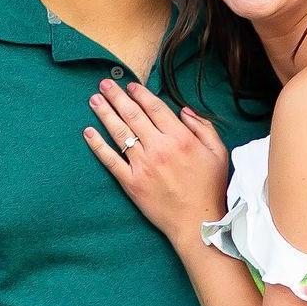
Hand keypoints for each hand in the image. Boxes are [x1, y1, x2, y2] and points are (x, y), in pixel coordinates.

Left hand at [83, 74, 234, 242]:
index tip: (131, 85)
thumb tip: (183, 110)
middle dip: (116, 96)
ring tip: (94, 99)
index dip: (140, 94)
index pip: (155, 107)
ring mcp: (142, 165)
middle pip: (133, 115)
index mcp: (180, 138)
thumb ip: (203, 127)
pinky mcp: (131, 182)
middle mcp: (159, 148)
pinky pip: (110, 159)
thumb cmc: (210, 187)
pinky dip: (97, 145)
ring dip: (105, 113)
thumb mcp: (218, 152)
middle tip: (104, 83)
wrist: (197, 222)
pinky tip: (88, 132)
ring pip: (119, 133)